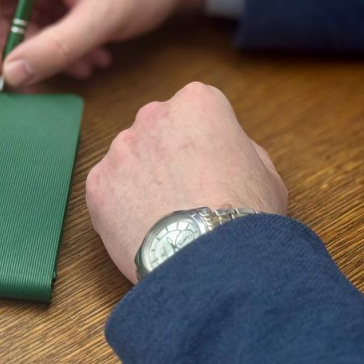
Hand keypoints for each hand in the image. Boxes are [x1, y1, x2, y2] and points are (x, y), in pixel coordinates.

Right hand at [0, 0, 207, 87]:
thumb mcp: (100, 18)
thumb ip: (55, 48)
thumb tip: (11, 75)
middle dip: (20, 51)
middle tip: (34, 85)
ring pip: (23, 27)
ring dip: (49, 54)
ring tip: (86, 66)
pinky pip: (45, 28)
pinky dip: (63, 48)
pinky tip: (94, 58)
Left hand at [85, 82, 287, 282]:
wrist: (209, 260)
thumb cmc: (244, 215)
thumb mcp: (265, 174)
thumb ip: (240, 151)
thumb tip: (226, 154)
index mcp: (197, 103)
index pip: (196, 112)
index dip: (206, 143)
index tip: (211, 167)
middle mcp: (152, 115)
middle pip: (159, 131)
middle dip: (168, 156)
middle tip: (187, 193)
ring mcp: (120, 149)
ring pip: (130, 160)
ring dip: (143, 181)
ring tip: (166, 217)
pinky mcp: (97, 183)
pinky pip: (109, 190)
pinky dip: (121, 207)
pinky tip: (145, 228)